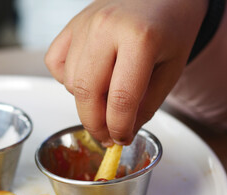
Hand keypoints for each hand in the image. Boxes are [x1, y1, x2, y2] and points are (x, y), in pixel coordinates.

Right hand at [45, 0, 207, 145]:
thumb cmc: (172, 28)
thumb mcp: (171, 70)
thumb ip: (146, 104)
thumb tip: (122, 130)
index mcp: (140, 39)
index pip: (121, 99)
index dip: (119, 128)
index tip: (121, 140)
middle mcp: (106, 27)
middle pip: (86, 93)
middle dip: (95, 125)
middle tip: (107, 136)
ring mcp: (84, 24)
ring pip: (69, 81)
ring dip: (85, 101)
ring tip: (105, 99)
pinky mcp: (72, 24)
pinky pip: (55, 63)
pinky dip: (66, 79)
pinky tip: (88, 78)